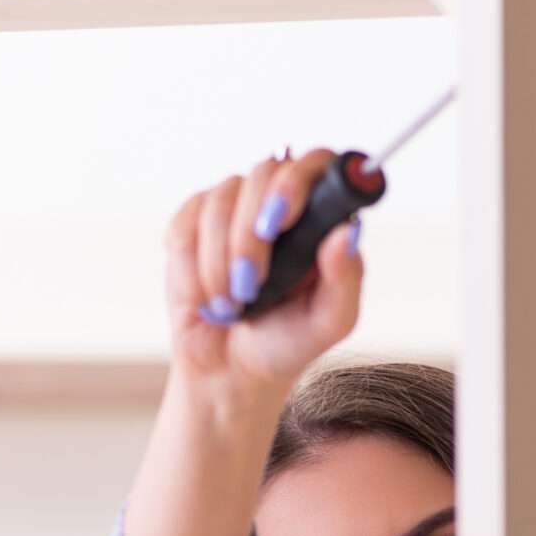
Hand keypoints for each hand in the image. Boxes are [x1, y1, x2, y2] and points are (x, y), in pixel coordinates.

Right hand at [162, 148, 364, 402]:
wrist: (230, 371)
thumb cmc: (287, 344)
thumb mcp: (329, 321)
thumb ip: (346, 277)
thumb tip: (349, 230)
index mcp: (319, 217)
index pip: (317, 163)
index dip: (297, 180)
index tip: (281, 220)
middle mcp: (277, 201)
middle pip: (264, 173)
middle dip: (250, 235)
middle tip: (250, 285)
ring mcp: (233, 208)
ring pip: (221, 198)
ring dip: (220, 261)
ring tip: (231, 304)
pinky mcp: (193, 223)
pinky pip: (185, 224)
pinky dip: (191, 268)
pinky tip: (205, 297)